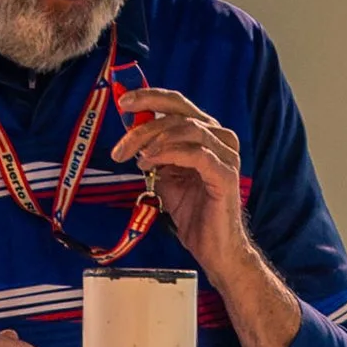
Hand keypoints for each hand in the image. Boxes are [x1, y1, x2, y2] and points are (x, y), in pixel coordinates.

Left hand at [111, 84, 247, 259]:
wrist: (215, 248)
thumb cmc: (194, 213)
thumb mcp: (166, 176)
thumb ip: (154, 154)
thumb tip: (131, 137)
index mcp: (207, 135)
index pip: (177, 105)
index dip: (150, 98)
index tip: (124, 101)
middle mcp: (220, 139)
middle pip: (179, 113)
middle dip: (144, 124)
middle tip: (120, 146)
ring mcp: (226, 155)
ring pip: (186, 128)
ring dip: (153, 140)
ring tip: (137, 160)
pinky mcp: (225, 174)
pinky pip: (195, 153)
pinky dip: (168, 153)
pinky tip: (151, 163)